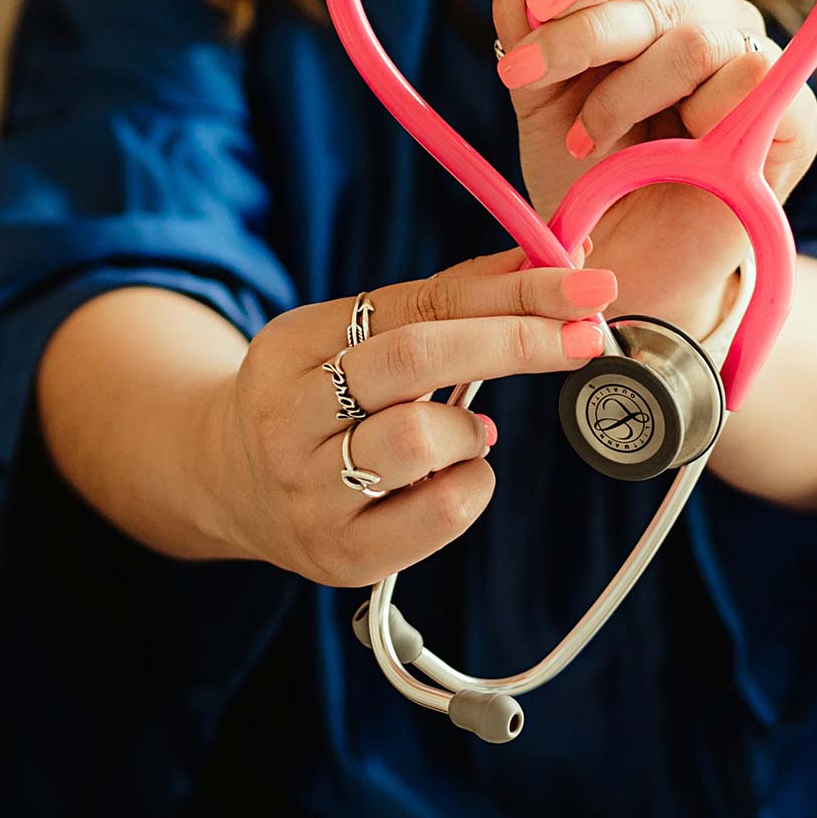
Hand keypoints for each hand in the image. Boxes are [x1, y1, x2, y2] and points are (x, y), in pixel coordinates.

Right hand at [203, 245, 616, 586]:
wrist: (229, 485)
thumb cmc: (321, 400)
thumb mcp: (356, 339)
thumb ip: (446, 303)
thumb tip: (551, 263)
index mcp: (293, 344)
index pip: (417, 303)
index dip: (510, 290)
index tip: (584, 284)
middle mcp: (289, 416)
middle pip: (415, 357)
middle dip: (516, 340)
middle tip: (587, 335)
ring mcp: (308, 491)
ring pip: (419, 438)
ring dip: (471, 429)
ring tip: (468, 432)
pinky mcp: (341, 554)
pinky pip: (438, 514)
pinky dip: (473, 484)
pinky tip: (458, 475)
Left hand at [492, 0, 816, 339]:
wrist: (625, 268)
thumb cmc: (588, 181)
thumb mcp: (540, 100)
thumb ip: (524, 22)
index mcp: (651, 5)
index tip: (532, 11)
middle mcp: (706, 19)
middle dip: (579, 34)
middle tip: (525, 77)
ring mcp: (753, 61)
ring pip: (695, 38)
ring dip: (626, 94)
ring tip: (588, 143)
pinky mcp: (794, 115)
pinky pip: (751, 79)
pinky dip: (694, 118)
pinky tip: (665, 156)